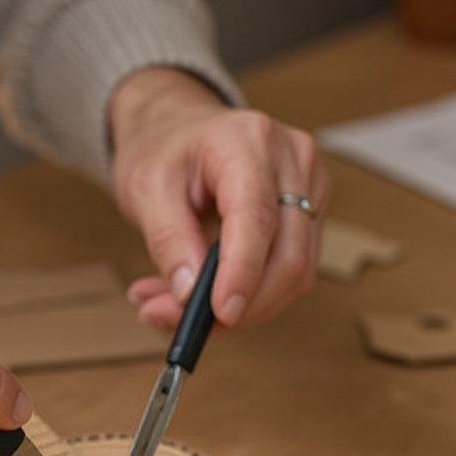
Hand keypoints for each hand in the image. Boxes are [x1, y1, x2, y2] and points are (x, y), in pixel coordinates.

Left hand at [108, 67, 329, 329]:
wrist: (180, 129)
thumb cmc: (164, 150)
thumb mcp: (144, 189)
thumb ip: (167, 241)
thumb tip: (188, 294)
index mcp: (246, 140)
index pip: (257, 218)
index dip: (242, 274)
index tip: (220, 315)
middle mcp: (292, 159)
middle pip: (289, 256)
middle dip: (241, 305)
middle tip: (182, 325)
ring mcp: (310, 186)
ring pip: (296, 273)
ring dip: (244, 308)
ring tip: (181, 309)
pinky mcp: (311, 213)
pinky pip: (292, 272)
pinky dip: (252, 297)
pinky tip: (210, 296)